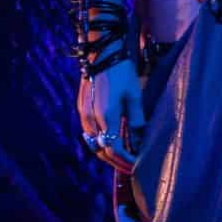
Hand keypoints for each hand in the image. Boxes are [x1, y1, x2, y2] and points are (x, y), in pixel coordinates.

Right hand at [76, 58, 145, 172]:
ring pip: (92, 143)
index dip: (125, 160)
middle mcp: (91, 118)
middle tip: (130, 167)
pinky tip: (112, 140)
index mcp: (107, 116)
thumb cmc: (122, 72)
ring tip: (122, 157)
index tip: (136, 164)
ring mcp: (83, 114)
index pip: (114, 149)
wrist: (102, 54)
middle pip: (100, 151)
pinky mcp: (81, 108)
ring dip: (106, 153)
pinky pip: (89, 133)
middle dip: (115, 162)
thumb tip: (140, 142)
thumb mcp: (135, 96)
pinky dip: (100, 141)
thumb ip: (137, 120)